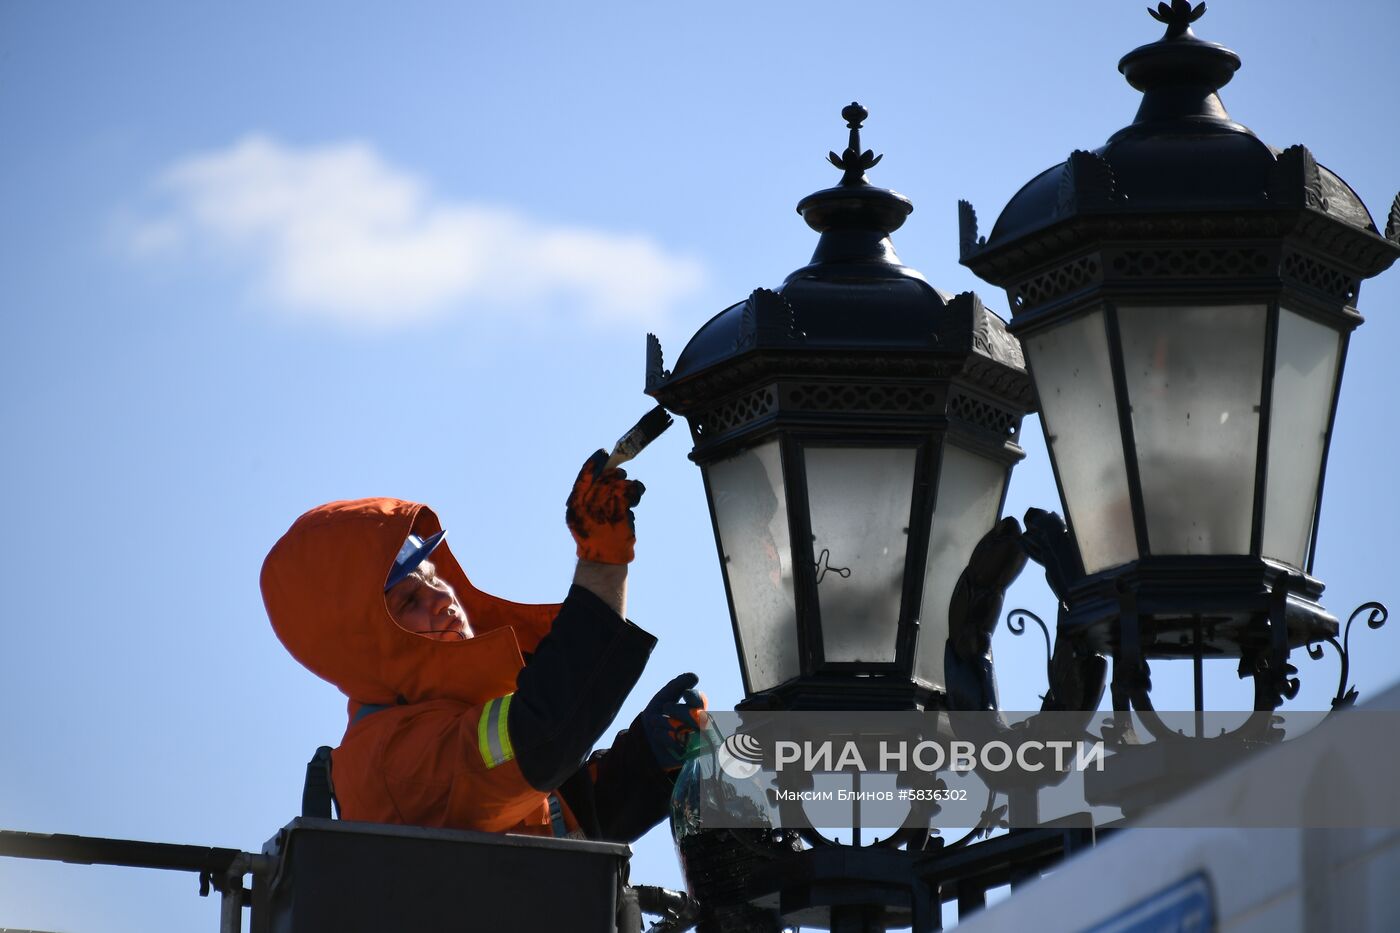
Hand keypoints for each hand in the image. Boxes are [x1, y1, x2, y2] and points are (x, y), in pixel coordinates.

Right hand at [565, 449, 644, 563]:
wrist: (602, 560)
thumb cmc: (593, 536)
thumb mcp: (581, 516)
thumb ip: (587, 495)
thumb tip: (602, 472)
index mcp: (575, 504)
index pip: (585, 475)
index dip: (595, 462)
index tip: (603, 452)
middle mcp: (588, 505)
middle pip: (606, 476)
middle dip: (616, 474)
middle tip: (621, 476)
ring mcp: (605, 508)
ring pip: (621, 483)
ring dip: (628, 485)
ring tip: (629, 495)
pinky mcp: (621, 513)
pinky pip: (633, 491)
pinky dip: (636, 492)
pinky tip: (635, 499)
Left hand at [641, 672, 707, 770]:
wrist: (645, 740)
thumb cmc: (658, 716)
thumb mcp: (664, 697)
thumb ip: (677, 685)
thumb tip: (695, 677)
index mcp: (698, 709)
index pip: (701, 702)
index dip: (694, 697)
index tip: (685, 694)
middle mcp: (702, 725)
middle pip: (695, 715)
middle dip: (676, 710)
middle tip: (665, 708)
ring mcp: (697, 741)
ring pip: (685, 729)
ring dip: (664, 723)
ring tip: (655, 724)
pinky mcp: (689, 754)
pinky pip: (677, 743)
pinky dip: (664, 737)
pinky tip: (659, 736)